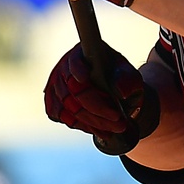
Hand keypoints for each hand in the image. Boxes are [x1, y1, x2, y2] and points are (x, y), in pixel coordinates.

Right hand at [43, 38, 160, 155]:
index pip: (76, 61)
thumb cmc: (120, 79)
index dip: (77, 69)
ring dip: (90, 122)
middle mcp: (65, 67)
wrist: (113, 92)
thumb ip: (127, 81)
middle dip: (97, 110)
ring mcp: (56, 84)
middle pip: (73, 91)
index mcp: (84, 53)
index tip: (84, 78)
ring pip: (67, 107)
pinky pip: (58, 114)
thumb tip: (121, 92)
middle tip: (119, 122)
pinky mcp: (53, 100)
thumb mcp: (130, 76)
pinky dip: (78, 124)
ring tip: (112, 130)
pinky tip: (95, 129)